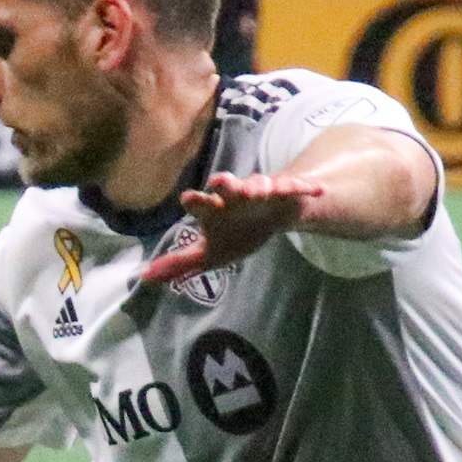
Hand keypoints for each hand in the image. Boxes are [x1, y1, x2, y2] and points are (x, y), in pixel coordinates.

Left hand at [139, 171, 328, 284]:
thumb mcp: (210, 251)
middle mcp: (235, 196)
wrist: (272, 216)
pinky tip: (315, 191)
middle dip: (225, 184)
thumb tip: (146, 279)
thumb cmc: (235, 232)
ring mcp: (261, 191)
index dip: (195, 200)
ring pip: (259, 184)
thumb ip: (180, 264)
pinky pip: (296, 187)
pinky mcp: (287, 190)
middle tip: (223, 183)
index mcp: (214, 209)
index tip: (190, 199)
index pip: (200, 202)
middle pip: (227, 186)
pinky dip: (304, 188)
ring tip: (261, 189)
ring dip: (260, 185)